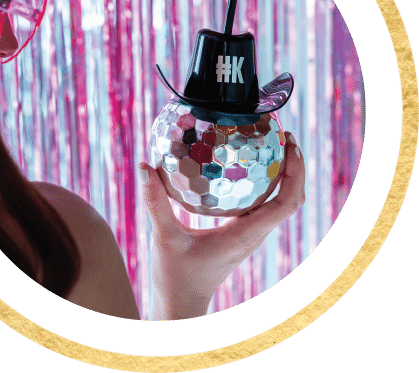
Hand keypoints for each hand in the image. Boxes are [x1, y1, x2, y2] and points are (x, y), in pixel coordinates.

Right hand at [138, 132, 304, 319]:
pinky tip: (245, 167)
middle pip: (291, 199)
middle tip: (283, 136)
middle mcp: (254, 234)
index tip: (289, 144)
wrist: (180, 303)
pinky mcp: (241, 234)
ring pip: (280, 203)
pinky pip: (263, 206)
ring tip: (272, 144)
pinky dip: (265, 184)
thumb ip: (155, 202)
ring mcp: (249, 235)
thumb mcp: (163, 237)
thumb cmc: (174, 276)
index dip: (295, 172)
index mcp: (245, 235)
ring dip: (285, 174)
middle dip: (295, 167)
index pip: (286, 203)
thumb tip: (144, 166)